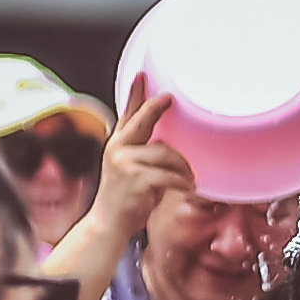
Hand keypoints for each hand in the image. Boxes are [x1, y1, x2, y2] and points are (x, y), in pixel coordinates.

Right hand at [86, 83, 195, 241]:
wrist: (109, 224)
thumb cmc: (127, 199)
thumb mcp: (131, 170)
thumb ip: (144, 155)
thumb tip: (172, 146)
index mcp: (118, 145)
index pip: (128, 114)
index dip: (134, 94)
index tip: (142, 75)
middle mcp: (118, 149)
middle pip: (142, 121)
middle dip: (156, 107)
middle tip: (169, 99)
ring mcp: (125, 163)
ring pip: (166, 154)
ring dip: (184, 168)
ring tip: (190, 179)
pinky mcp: (137, 179)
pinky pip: (170, 175)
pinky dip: (183, 183)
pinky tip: (188, 189)